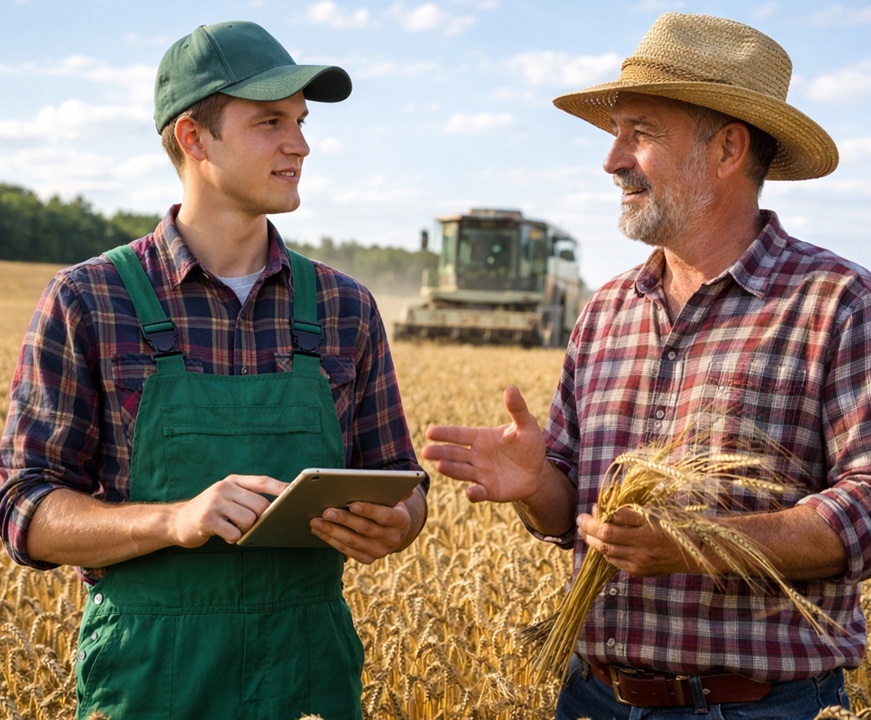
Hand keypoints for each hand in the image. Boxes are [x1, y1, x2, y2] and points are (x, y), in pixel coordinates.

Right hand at [171, 475, 287, 546]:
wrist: (176, 521)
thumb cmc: (210, 511)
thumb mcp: (227, 496)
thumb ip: (247, 496)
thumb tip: (278, 505)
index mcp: (233, 480)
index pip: (263, 481)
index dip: (281, 487)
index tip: (297, 493)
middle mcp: (224, 487)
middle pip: (260, 505)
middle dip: (260, 518)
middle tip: (249, 524)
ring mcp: (214, 503)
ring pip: (249, 520)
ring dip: (245, 530)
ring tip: (232, 527)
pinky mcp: (206, 519)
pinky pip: (234, 533)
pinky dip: (232, 538)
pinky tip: (223, 534)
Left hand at [310, 498, 412, 563]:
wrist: (394, 530)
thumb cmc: (388, 506)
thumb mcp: (393, 497)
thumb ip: (390, 488)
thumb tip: (389, 480)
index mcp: (401, 520)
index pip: (385, 516)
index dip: (369, 510)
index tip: (352, 504)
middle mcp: (392, 539)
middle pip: (365, 529)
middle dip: (344, 519)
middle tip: (327, 511)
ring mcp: (380, 551)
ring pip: (353, 542)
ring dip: (332, 531)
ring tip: (316, 521)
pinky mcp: (368, 559)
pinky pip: (347, 551)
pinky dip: (331, 541)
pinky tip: (320, 532)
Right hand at [422, 385, 545, 502]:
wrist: (538, 470)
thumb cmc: (528, 444)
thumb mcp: (526, 425)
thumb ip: (517, 409)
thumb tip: (511, 388)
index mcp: (481, 437)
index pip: (459, 435)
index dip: (445, 433)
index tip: (430, 432)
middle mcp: (476, 456)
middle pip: (455, 453)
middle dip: (440, 452)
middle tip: (425, 452)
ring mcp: (481, 473)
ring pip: (462, 471)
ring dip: (451, 469)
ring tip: (439, 466)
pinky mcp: (489, 490)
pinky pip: (479, 492)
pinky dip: (474, 493)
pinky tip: (470, 492)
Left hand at [578, 505, 698, 575]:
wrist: (696, 550)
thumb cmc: (675, 523)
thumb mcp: (653, 512)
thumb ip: (627, 513)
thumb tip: (602, 511)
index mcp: (643, 536)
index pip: (607, 530)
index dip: (592, 522)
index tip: (585, 513)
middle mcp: (639, 554)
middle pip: (604, 544)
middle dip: (588, 533)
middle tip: (580, 522)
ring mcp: (639, 565)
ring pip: (608, 554)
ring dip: (595, 542)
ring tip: (588, 531)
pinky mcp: (641, 572)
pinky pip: (617, 562)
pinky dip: (607, 552)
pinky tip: (605, 543)